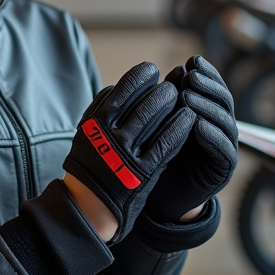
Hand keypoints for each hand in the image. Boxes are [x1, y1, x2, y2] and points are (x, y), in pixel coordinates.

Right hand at [63, 62, 195, 244]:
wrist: (90, 204)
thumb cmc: (91, 160)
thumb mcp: (86, 131)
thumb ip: (100, 107)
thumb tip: (120, 83)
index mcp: (96, 122)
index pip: (123, 88)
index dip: (141, 75)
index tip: (151, 70)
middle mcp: (111, 135)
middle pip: (143, 102)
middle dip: (161, 90)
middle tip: (171, 86)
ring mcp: (127, 154)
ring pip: (155, 119)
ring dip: (172, 104)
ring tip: (180, 98)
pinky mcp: (143, 172)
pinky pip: (166, 143)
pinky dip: (180, 127)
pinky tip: (188, 117)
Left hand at [146, 56, 238, 222]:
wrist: (162, 197)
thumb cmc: (160, 156)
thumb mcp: (163, 124)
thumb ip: (172, 100)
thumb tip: (178, 70)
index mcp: (209, 114)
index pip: (213, 88)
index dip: (206, 73)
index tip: (191, 61)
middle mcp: (221, 129)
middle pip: (223, 101)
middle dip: (208, 86)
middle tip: (191, 75)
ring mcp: (226, 148)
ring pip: (225, 121)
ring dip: (207, 107)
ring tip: (188, 96)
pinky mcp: (225, 169)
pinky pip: (224, 149)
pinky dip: (211, 135)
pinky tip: (197, 124)